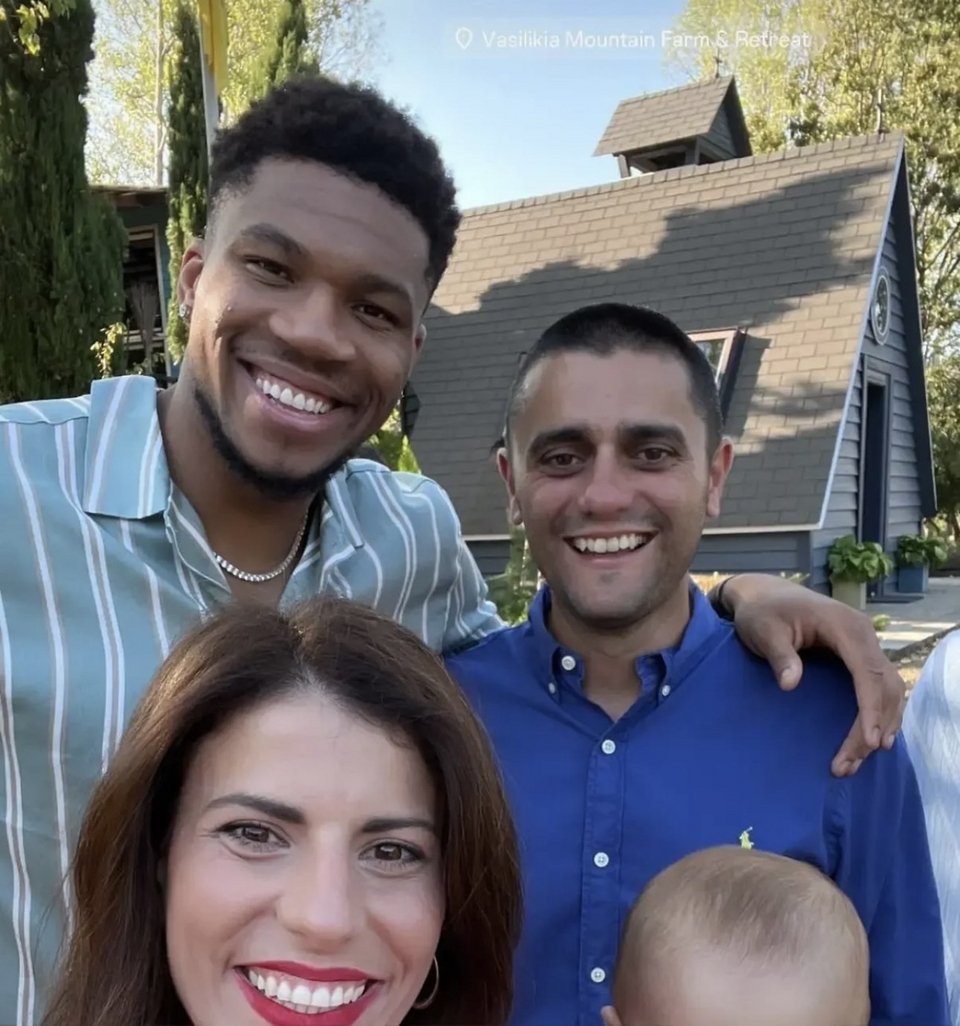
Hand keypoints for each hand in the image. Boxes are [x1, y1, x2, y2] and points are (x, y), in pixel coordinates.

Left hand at [714, 574, 904, 776]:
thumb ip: (779, 656)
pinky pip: (880, 687)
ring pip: (888, 690)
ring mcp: (865, 645)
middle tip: (848, 763)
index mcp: (845, 626)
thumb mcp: (763, 630)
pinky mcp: (860, 656)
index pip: (868, 671)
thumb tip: (790, 685)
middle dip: (872, 726)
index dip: (871, 708)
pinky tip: (870, 740)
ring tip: (855, 761)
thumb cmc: (762, 612)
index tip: (868, 741)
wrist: (764, 595)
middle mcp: (863, 635)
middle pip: (883, 686)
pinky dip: (878, 714)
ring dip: (879, 725)